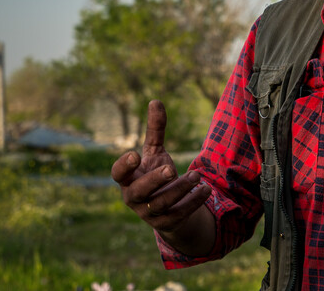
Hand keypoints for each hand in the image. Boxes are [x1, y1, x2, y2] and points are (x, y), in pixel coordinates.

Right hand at [111, 100, 210, 232]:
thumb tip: (156, 101)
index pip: (117, 174)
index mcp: (128, 179)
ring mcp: (149, 212)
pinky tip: (205, 189)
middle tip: (170, 169)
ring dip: (180, 189)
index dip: (123, 166)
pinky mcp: (166, 223)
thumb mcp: (156, 152)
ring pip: (161, 204)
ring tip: (196, 175)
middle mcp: (134, 197)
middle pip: (138, 192)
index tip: (135, 153)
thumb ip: (155, 130)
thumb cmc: (156, 174)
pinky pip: (179, 214)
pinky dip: (193, 202)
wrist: (168, 207)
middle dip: (153, 181)